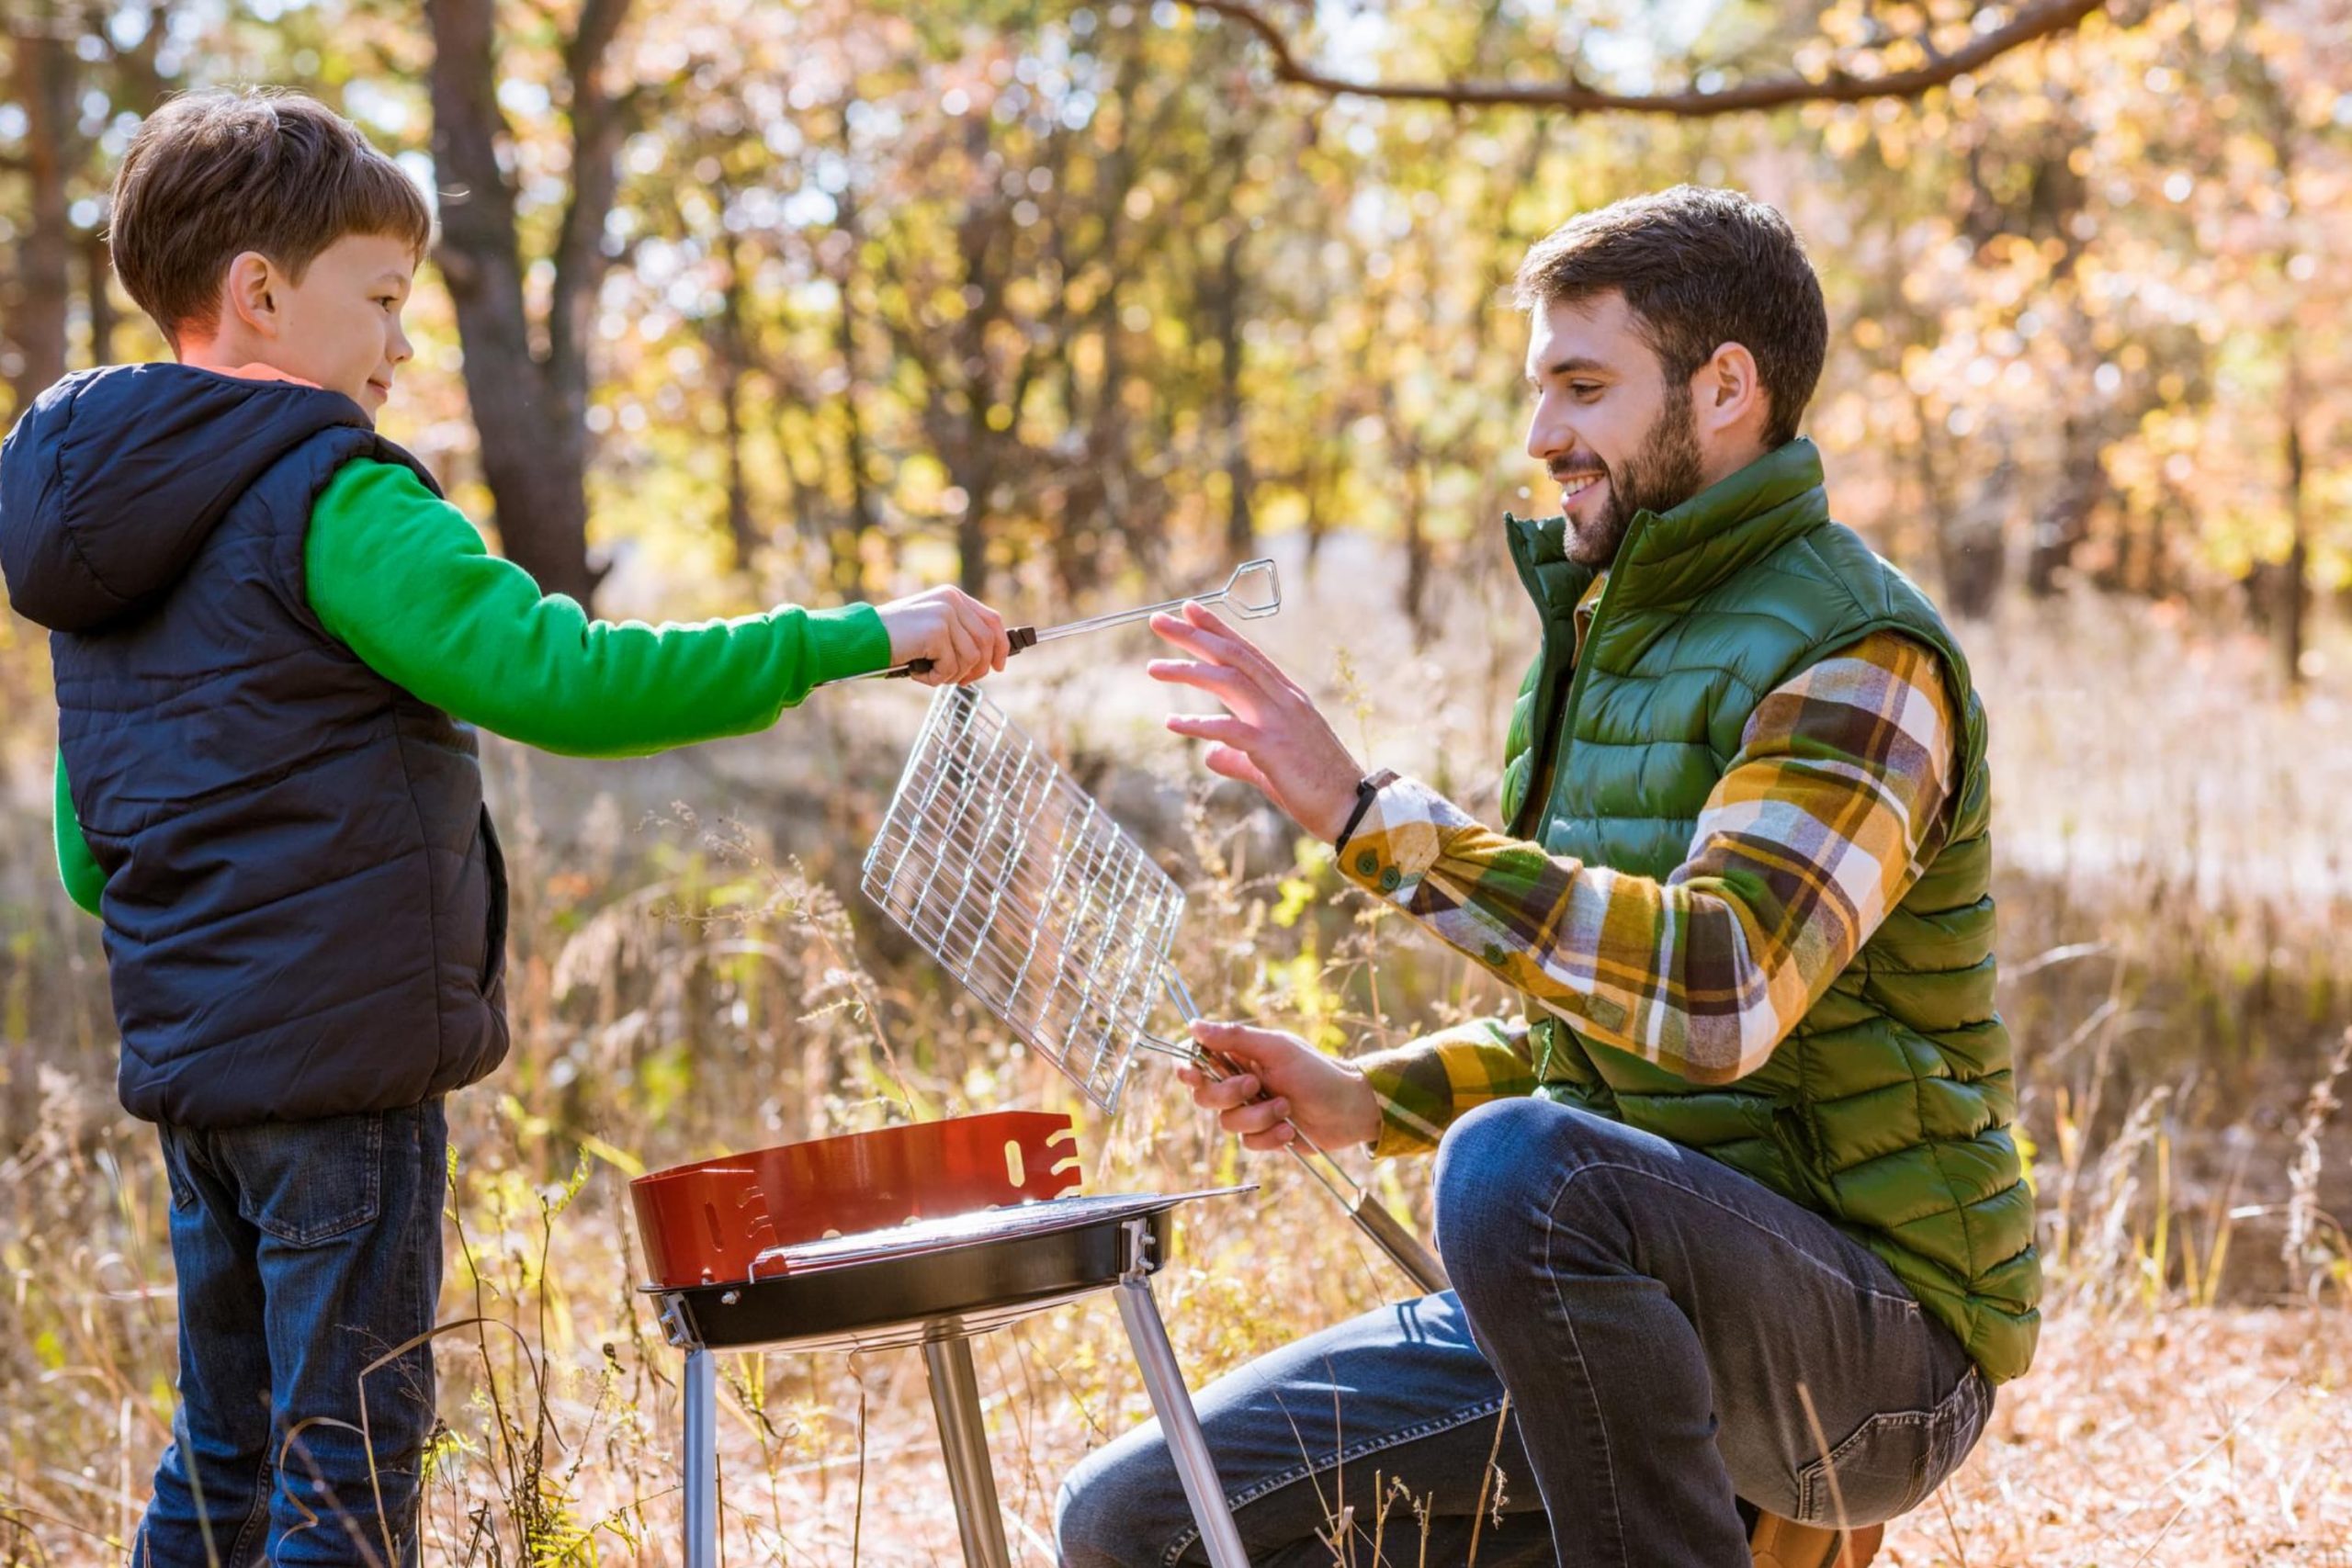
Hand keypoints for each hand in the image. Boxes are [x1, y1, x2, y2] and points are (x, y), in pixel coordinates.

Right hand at [875, 585, 1009, 685]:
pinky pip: (952, 666)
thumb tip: (988, 659)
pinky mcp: (936, 631)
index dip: (1001, 646)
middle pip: (987, 642)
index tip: (999, 667)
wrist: (863, 638)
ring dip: (953, 675)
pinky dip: (937, 678)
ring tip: (930, 673)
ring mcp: (945, 614)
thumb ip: (958, 634)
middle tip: (961, 681)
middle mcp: (952, 601)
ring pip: (972, 658)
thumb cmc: (894, 639)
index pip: (992, 620)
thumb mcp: (931, 629)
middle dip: (978, 668)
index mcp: (953, 596)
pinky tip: (918, 672)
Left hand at [1147, 602, 1361, 840]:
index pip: (1247, 653)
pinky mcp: (1274, 748)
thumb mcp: (1269, 766)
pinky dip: (1199, 723)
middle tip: (1158, 620)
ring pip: (1229, 681)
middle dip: (1195, 635)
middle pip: (1234, 656)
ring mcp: (1280, 721)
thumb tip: (1210, 756)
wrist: (1351, 809)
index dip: (1217, 629)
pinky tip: (1172, 722)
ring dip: (1189, 671)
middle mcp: (1284, 700)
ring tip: (1153, 668)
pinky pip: (1229, 729)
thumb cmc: (1315, 788)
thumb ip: (1238, 757)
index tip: (1189, 610)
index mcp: (1286, 698)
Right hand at [1178, 1020, 1381, 1152]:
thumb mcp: (1276, 1049)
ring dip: (1258, 1117)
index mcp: (1240, 1057)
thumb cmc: (1317, 1072)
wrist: (1350, 1109)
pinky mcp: (1263, 1135)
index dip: (1187, 1068)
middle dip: (1229, 1094)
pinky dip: (1270, 1137)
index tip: (1192, 1074)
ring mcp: (1251, 1111)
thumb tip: (1194, 1025)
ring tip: (1287, 1108)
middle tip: (1256, 1085)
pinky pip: (1248, 1143)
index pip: (1198, 1060)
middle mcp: (1240, 1083)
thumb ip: (1234, 1037)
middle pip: (1205, 1096)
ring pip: (1227, 1123)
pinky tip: (1290, 1129)